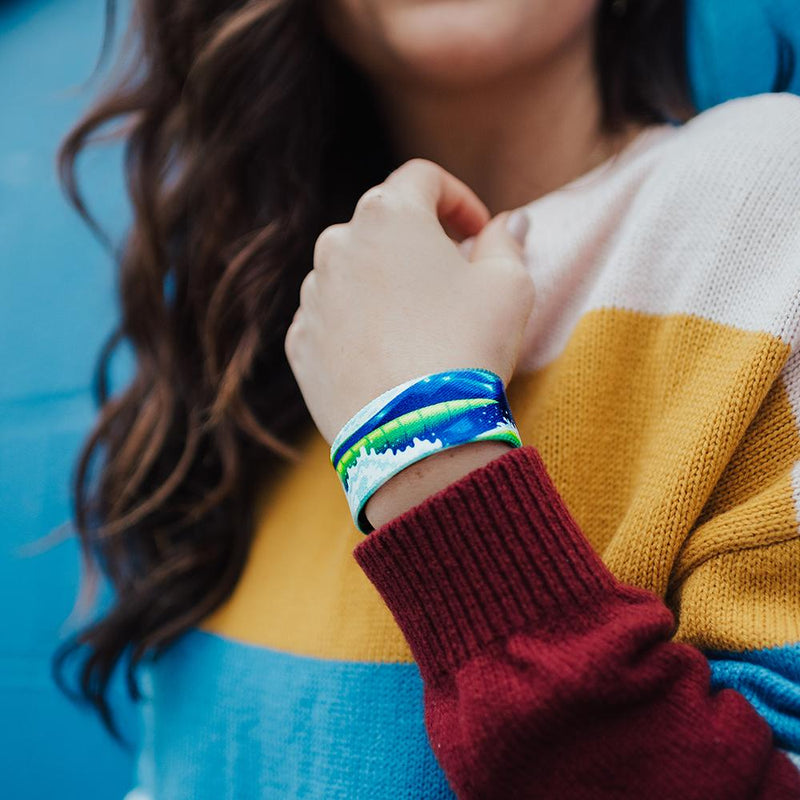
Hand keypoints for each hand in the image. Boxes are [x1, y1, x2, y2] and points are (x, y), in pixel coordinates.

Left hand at [285, 158, 534, 446]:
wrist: (415, 432)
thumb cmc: (467, 347)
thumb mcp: (509, 286)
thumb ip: (506, 241)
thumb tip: (509, 223)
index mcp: (388, 214)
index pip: (422, 177)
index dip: (457, 198)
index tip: (477, 232)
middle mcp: (337, 244)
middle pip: (381, 224)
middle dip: (417, 242)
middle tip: (450, 279)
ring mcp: (312, 295)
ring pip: (351, 271)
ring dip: (383, 284)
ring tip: (418, 326)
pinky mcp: (299, 343)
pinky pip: (331, 318)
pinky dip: (356, 324)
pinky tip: (387, 355)